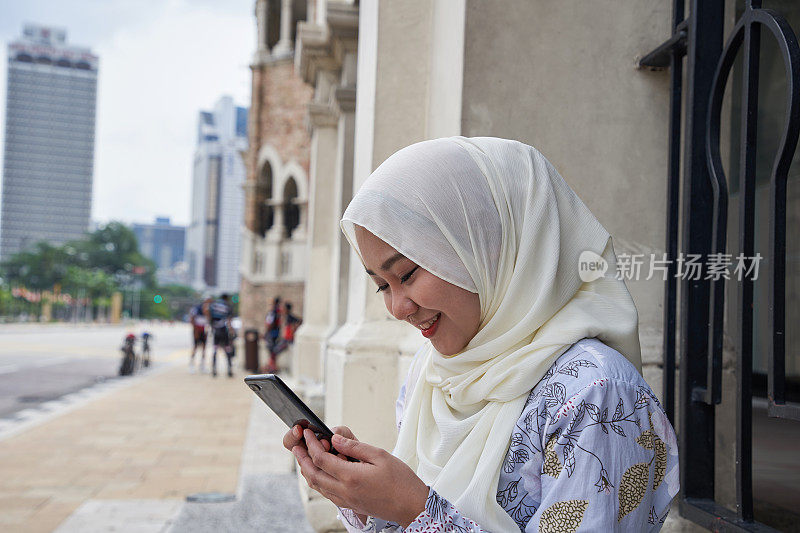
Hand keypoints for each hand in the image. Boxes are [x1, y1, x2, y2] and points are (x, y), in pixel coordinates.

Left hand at [292, 429, 427, 527]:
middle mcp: (344, 491)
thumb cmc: (401, 480)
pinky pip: (327, 493)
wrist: (412, 506)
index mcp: (351, 477)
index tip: (308, 433)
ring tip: (304, 457)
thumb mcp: (380, 456)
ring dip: (308, 471)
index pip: (321, 459)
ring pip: (318, 486)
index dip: (312, 444)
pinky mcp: (350, 505)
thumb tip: (335, 438)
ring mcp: (346, 500)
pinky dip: (319, 481)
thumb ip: (355, 446)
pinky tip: (322, 472)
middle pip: (313, 475)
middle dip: (302, 459)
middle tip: (297, 445)